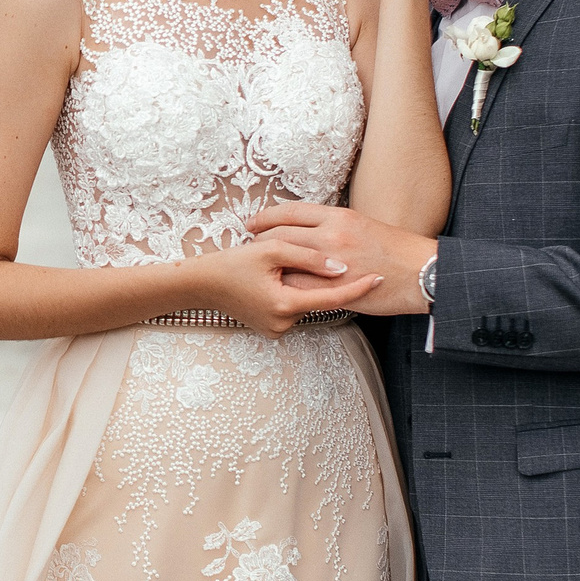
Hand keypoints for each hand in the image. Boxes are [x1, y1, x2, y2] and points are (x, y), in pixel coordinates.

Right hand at [185, 235, 380, 336]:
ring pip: (305, 303)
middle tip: (305, 260)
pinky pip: (292, 309)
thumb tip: (341, 267)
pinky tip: (274, 281)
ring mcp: (276, 330)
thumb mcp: (271, 250)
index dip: (358, 288)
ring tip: (279, 269)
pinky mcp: (270, 329)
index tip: (379, 277)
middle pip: (317, 298)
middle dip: (319, 280)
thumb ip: (309, 256)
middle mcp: (283, 324)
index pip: (333, 298)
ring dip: (302, 286)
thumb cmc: (232, 264)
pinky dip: (291, 294)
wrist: (200, 285)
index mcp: (285, 305)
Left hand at [246, 201, 437, 314]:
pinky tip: (278, 286)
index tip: (254, 222)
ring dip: (269, 264)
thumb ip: (337, 228)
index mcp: (340, 216)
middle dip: (260, 240)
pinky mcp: (334, 287)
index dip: (267, 216)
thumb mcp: (365, 227)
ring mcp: (331, 262)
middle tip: (250, 245)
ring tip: (260, 267)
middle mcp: (332, 234)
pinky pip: (297, 285)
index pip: (291, 211)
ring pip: (283, 259)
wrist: (423, 273)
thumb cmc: (399, 252)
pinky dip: (285, 285)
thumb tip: (315, 233)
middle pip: (280, 234)